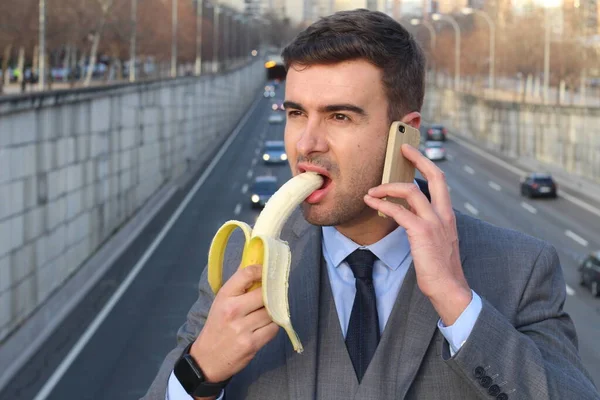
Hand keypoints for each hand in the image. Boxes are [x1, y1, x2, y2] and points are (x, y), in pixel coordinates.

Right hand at [190, 264, 279, 382]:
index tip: (268, 273)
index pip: (246, 274)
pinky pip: (273, 329)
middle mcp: (233, 310)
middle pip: (264, 294)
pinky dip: (273, 326)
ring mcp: (243, 328)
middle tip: (272, 296)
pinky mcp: (252, 344)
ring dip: (274, 312)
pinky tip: (266, 326)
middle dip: (271, 295)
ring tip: (267, 313)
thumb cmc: (216, 326)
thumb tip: (256, 264)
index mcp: (224, 296)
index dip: (262, 271)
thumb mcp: (221, 302)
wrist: (206, 359)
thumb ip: (238, 286)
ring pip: (272, 312)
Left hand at [364, 144, 471, 325]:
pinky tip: (371, 202)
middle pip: (434, 177)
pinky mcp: (422, 233)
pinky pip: (399, 211)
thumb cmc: (438, 267)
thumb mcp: (436, 240)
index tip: (412, 152)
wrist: (448, 288)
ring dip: (387, 187)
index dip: (426, 163)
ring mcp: (434, 222)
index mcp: (448, 215)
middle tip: (401, 149)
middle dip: (418, 159)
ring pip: (410, 191)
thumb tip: (405, 211)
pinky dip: (383, 204)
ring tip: (371, 191)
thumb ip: (426, 223)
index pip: (440, 181)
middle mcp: (444, 214)